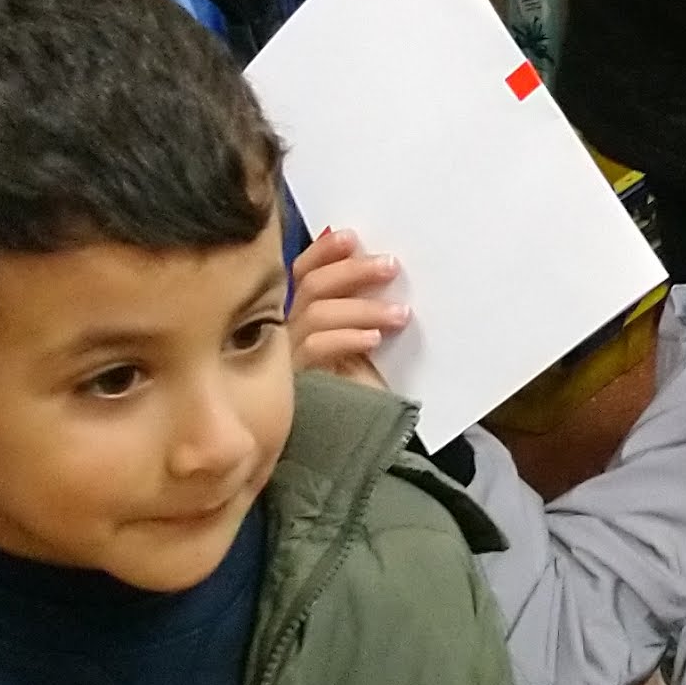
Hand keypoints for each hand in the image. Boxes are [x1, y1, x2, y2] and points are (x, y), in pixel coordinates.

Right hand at [290, 225, 406, 385]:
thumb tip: (381, 267)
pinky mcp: (293, 382)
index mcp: (298, 317)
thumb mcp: (360, 341)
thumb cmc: (353, 391)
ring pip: (316, 312)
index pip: (301, 272)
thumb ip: (358, 309)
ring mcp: (285, 357)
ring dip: (362, 307)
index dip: (324, 251)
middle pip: (310, 286)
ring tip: (400, 314)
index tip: (353, 237)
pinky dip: (348, 337)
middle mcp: (285, 332)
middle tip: (390, 266)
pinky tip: (374, 339)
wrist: (343, 447)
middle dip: (352, 270)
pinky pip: (318, 347)